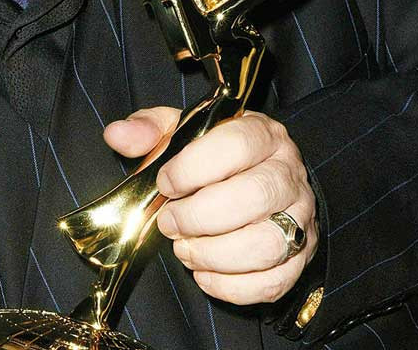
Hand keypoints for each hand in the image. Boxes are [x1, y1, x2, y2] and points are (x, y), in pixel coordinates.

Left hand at [105, 107, 316, 305]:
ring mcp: (300, 218)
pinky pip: (271, 282)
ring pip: (265, 245)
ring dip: (214, 254)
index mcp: (263, 135)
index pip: (237, 145)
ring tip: (185, 249)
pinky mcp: (300, 257)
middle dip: (198, 217)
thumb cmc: (217, 161)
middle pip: (254, 197)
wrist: (263, 186)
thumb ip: (152, 131)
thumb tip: (116, 135)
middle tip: (169, 223)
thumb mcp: (185, 134)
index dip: (193, 167)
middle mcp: (289, 174)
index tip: (165, 184)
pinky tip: (204, 273)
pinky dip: (230, 286)